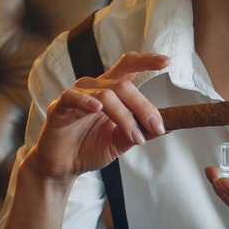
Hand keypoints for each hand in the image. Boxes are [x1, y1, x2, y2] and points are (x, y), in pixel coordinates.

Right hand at [19, 51, 170, 188]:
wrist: (63, 167)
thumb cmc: (89, 148)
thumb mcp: (122, 141)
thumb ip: (141, 131)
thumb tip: (169, 126)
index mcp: (110, 90)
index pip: (128, 67)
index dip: (146, 61)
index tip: (166, 61)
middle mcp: (94, 87)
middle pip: (123, 86)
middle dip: (143, 107)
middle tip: (156, 127)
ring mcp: (76, 95)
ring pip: (106, 94)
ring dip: (125, 117)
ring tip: (135, 138)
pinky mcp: (59, 107)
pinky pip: (73, 97)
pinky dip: (87, 101)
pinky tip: (97, 108)